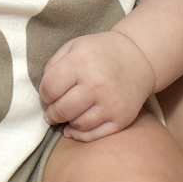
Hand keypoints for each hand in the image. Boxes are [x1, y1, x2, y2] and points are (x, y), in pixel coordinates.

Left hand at [39, 31, 154, 141]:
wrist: (138, 57)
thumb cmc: (100, 52)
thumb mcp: (75, 46)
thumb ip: (53, 65)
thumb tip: (44, 92)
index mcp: (81, 62)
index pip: (50, 88)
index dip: (44, 94)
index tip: (49, 94)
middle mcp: (97, 83)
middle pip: (61, 109)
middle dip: (52, 113)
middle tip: (52, 111)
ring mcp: (111, 103)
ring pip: (77, 124)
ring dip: (67, 122)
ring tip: (68, 113)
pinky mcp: (122, 118)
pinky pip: (94, 135)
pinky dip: (80, 134)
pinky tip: (75, 127)